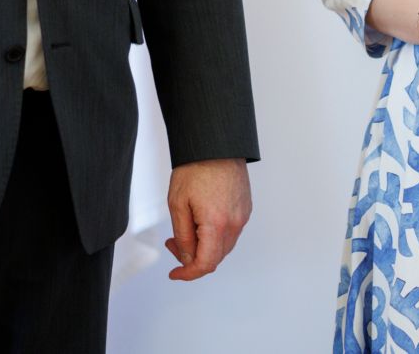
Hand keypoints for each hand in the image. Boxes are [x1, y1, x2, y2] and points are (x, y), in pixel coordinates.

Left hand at [164, 158, 251, 280]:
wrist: (216, 144)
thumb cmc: (196, 168)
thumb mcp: (178, 204)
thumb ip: (183, 236)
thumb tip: (187, 258)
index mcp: (217, 224)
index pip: (205, 264)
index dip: (188, 274)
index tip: (176, 273)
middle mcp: (235, 223)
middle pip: (215, 257)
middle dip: (192, 258)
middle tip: (173, 244)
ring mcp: (243, 215)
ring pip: (223, 245)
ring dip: (204, 246)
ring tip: (185, 230)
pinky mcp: (245, 208)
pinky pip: (230, 232)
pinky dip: (215, 235)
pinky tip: (201, 222)